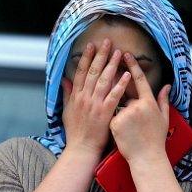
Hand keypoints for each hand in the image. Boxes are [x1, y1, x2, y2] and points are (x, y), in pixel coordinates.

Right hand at [60, 38, 131, 157]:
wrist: (81, 149)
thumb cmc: (75, 132)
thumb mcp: (67, 111)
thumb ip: (67, 94)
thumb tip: (65, 79)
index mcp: (76, 96)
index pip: (80, 72)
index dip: (86, 57)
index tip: (91, 45)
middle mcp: (84, 98)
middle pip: (92, 72)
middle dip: (100, 56)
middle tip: (108, 42)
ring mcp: (95, 105)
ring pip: (103, 81)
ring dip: (111, 65)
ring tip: (118, 53)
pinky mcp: (105, 113)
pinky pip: (114, 96)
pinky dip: (120, 85)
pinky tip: (127, 75)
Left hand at [109, 52, 169, 164]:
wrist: (146, 158)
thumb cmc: (156, 140)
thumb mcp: (163, 118)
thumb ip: (163, 100)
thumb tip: (167, 86)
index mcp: (149, 102)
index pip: (139, 80)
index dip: (132, 66)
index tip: (125, 54)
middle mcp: (136, 106)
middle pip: (126, 96)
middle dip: (126, 103)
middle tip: (133, 118)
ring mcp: (125, 114)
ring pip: (118, 107)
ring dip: (121, 116)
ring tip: (131, 131)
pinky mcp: (114, 122)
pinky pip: (111, 117)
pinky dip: (115, 124)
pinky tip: (123, 135)